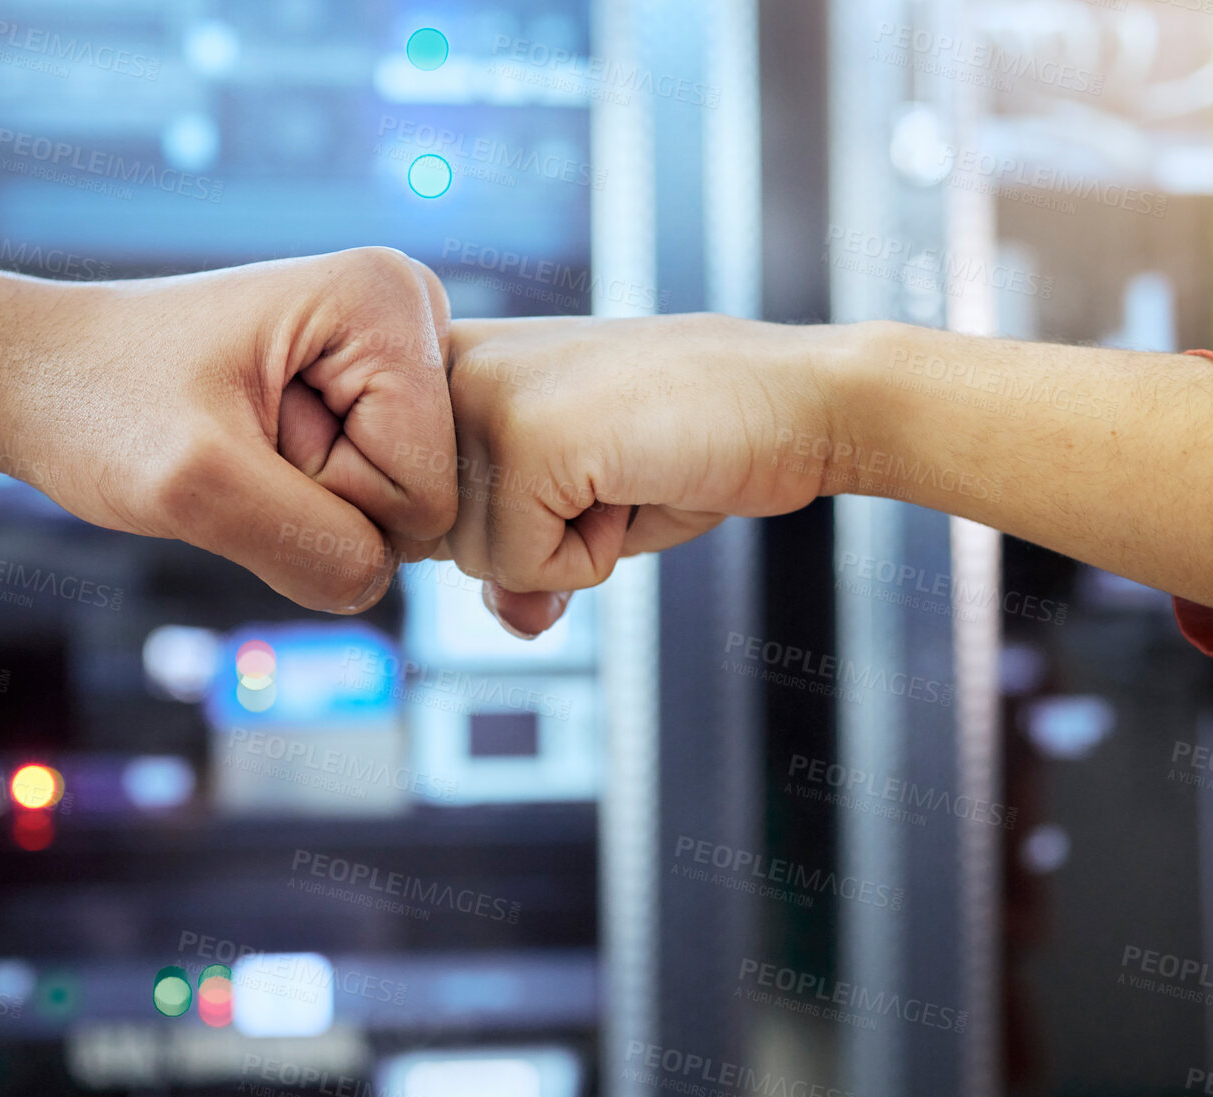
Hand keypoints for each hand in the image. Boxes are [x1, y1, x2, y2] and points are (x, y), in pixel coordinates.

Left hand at [0, 248, 456, 611]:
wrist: (37, 375)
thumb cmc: (97, 403)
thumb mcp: (194, 485)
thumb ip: (310, 547)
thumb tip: (377, 582)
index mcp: (391, 301)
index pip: (425, 488)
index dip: (326, 492)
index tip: (247, 431)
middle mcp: (411, 317)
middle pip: (422, 500)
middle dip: (321, 497)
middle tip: (238, 439)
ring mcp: (389, 361)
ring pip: (393, 512)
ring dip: (304, 501)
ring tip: (238, 439)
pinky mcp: (364, 399)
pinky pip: (366, 506)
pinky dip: (298, 499)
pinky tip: (250, 446)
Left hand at [442, 314, 854, 635]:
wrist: (797, 398)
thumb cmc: (689, 439)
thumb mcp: (573, 502)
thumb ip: (509, 555)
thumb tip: (507, 618)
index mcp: (448, 361)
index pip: (415, 509)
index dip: (502, 527)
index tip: (576, 471)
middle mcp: (450, 365)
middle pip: (438, 541)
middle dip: (535, 539)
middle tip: (613, 469)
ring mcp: (483, 394)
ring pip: (477, 562)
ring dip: (566, 548)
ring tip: (624, 467)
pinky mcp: (525, 437)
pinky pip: (525, 569)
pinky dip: (592, 557)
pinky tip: (634, 480)